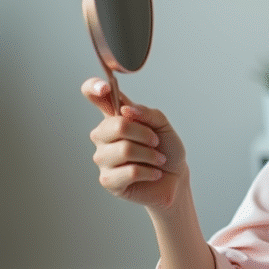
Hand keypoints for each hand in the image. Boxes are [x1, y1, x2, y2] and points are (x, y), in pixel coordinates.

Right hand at [83, 78, 186, 209]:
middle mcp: (103, 136)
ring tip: (158, 160)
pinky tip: (153, 174)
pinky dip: (149, 172)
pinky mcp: (108, 181)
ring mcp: (103, 159)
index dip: (93, 87)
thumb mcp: (163, 125)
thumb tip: (126, 110)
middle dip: (145, 134)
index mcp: (114, 117)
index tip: (106, 88)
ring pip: (125, 150)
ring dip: (150, 155)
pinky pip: (130, 172)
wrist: (176, 176)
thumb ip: (147, 113)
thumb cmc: (166, 148)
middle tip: (156, 142)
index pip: (93, 95)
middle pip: (116, 126)